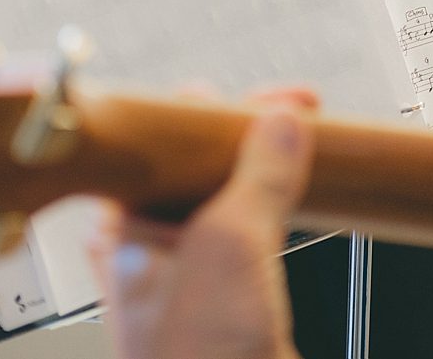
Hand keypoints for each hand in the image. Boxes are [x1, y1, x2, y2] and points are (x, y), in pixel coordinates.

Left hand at [87, 89, 316, 358]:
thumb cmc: (194, 355)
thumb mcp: (231, 243)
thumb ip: (259, 174)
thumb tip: (279, 125)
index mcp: (127, 221)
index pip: (167, 139)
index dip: (220, 111)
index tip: (270, 98)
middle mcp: (152, 243)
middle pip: (202, 162)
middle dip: (252, 131)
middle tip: (297, 111)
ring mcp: (191, 270)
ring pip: (231, 194)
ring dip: (271, 164)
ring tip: (305, 138)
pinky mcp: (230, 295)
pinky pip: (255, 230)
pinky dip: (281, 201)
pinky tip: (302, 191)